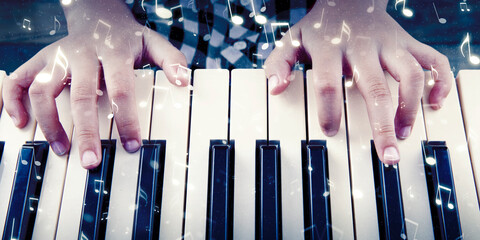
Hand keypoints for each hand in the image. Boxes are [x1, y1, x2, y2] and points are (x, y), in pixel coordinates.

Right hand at [2, 0, 188, 168]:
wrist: (97, 13)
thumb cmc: (127, 37)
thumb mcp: (153, 42)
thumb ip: (171, 59)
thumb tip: (183, 82)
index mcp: (113, 53)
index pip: (121, 90)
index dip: (126, 120)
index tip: (132, 146)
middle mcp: (82, 54)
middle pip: (81, 96)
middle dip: (86, 132)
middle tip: (91, 162)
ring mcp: (57, 56)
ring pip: (45, 90)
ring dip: (49, 122)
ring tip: (61, 149)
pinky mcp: (39, 60)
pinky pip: (18, 79)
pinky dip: (12, 100)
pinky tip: (20, 122)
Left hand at [264, 0, 451, 163]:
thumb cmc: (319, 28)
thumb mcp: (292, 40)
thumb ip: (279, 63)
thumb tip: (275, 89)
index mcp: (331, 49)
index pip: (328, 83)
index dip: (329, 111)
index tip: (330, 132)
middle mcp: (363, 47)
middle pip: (375, 87)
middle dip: (382, 125)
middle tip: (387, 155)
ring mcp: (389, 44)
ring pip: (410, 75)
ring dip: (410, 107)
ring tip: (404, 133)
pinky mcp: (408, 43)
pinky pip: (433, 60)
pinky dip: (440, 82)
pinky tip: (435, 103)